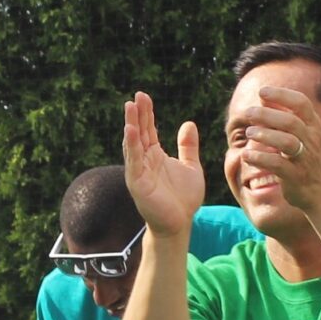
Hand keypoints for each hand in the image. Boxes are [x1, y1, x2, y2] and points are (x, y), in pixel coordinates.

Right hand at [122, 91, 204, 237]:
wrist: (180, 223)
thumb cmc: (183, 198)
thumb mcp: (190, 167)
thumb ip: (188, 147)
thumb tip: (188, 123)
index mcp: (154, 155)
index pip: (148, 129)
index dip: (146, 113)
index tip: (143, 96)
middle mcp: (144, 160)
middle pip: (139, 132)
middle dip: (137, 114)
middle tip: (136, 96)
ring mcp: (138, 171)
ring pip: (133, 143)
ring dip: (130, 125)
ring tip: (129, 107)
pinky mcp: (137, 182)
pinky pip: (133, 160)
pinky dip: (131, 145)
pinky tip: (130, 130)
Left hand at [229, 85, 320, 209]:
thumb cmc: (306, 157)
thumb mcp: (301, 134)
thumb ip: (282, 116)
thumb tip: (262, 98)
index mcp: (313, 125)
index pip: (301, 103)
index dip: (282, 95)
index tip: (262, 91)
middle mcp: (312, 140)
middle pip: (291, 122)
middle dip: (267, 115)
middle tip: (247, 113)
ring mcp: (305, 159)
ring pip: (287, 142)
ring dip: (265, 135)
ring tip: (248, 133)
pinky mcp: (296, 176)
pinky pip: (278, 165)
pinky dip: (260, 158)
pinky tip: (246, 155)